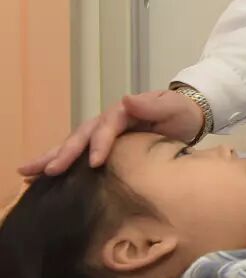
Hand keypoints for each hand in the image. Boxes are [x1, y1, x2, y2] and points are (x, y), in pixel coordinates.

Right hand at [18, 89, 204, 176]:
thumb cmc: (181, 112)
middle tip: (47, 170)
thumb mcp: (173, 107)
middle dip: (65, 153)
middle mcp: (108, 121)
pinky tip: (39, 177)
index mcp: (124, 111)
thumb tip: (126, 99)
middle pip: (82, 135)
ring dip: (52, 157)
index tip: (95, 162)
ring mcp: (104, 133)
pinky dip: (60, 163)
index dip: (100, 143)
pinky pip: (80, 154)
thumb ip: (153, 105)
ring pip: (74, 144)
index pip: (108, 126)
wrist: (187, 116)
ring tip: (26, 172)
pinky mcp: (104, 145)